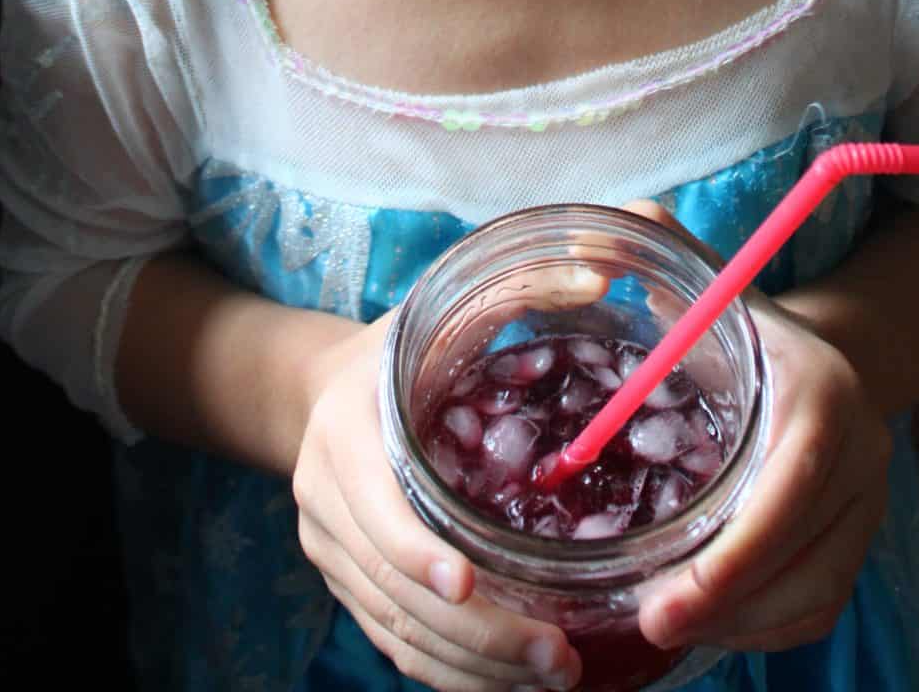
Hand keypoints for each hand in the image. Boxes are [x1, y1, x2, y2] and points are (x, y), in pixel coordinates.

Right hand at [293, 312, 581, 691]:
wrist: (318, 386)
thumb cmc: (403, 342)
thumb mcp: (445, 304)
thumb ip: (521, 285)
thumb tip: (601, 268)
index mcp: (346, 428)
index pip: (376, 507)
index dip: (418, 550)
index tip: (469, 582)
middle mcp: (326, 496)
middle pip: (392, 587)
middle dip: (475, 632)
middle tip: (556, 653)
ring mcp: (331, 548)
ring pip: (395, 630)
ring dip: (471, 666)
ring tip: (554, 674)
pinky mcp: (348, 583)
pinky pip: (393, 643)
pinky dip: (450, 671)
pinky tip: (510, 682)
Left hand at [621, 201, 891, 655]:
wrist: (817, 350)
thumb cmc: (737, 318)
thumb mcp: (699, 276)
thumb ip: (648, 245)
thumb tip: (586, 241)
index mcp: (820, 389)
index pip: (790, 486)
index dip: (733, 553)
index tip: (663, 594)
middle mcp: (861, 452)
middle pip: (804, 556)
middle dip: (725, 604)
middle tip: (648, 624)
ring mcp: (865, 504)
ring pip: (814, 595)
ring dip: (740, 626)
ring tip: (664, 626)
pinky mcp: (856, 541)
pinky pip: (817, 607)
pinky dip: (761, 628)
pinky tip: (704, 622)